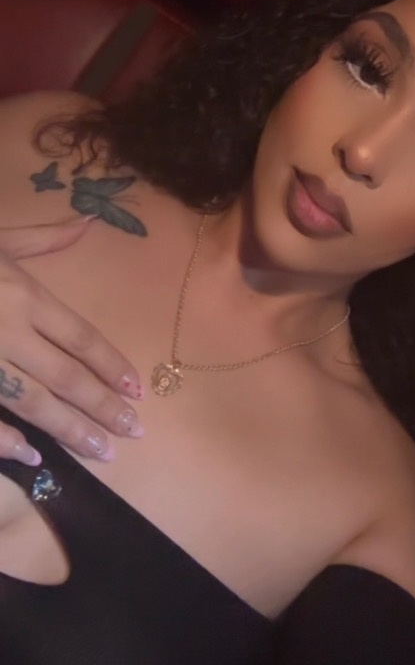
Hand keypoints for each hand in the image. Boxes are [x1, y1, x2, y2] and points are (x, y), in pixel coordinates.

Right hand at [0, 218, 142, 464]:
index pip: (80, 337)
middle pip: (66, 376)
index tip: (136, 389)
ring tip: (102, 450)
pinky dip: (5, 440)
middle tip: (134, 431)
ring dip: (69, 429)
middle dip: (102, 406)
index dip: (110, 364)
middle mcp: (8, 331)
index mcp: (24, 295)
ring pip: (33, 403)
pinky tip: (33, 455)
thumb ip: (44, 239)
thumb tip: (90, 223)